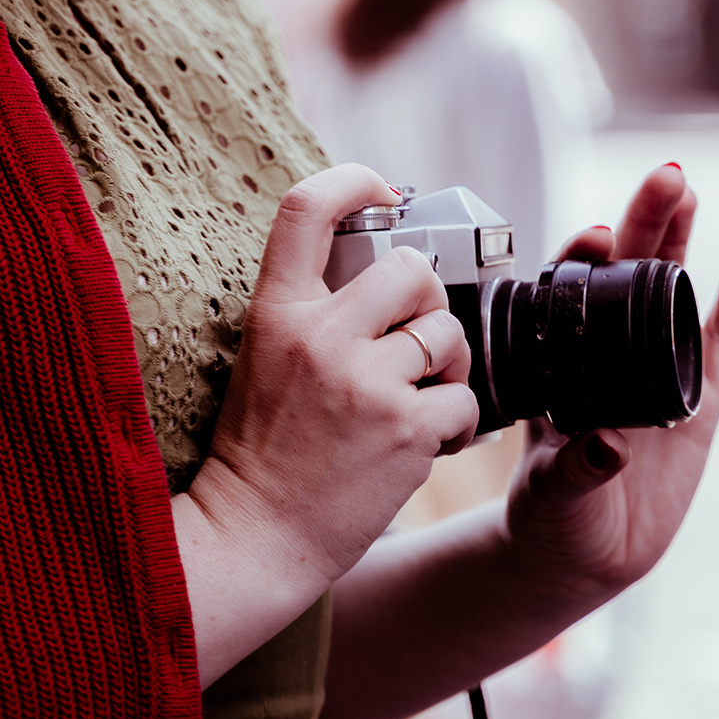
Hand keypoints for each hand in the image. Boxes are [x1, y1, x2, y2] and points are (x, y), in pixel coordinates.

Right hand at [177, 164, 475, 684]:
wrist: (252, 538)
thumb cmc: (260, 452)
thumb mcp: (264, 358)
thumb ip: (313, 313)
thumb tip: (381, 272)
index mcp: (276, 312)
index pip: (306, 208)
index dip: (352, 180)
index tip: (381, 189)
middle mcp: (320, 336)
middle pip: (409, 268)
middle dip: (428, 299)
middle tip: (417, 335)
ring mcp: (363, 381)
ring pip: (446, 333)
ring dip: (448, 365)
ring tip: (423, 398)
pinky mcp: (403, 429)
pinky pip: (465, 398)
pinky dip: (460, 420)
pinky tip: (433, 439)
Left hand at [502, 162, 718, 613]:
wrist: (588, 553)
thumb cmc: (552, 514)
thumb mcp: (552, 493)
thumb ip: (577, 469)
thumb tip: (609, 448)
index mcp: (562, 362)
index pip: (569, 291)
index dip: (583, 257)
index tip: (595, 236)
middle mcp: (607, 352)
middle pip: (627, 272)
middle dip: (643, 222)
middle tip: (664, 178)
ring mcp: (655, 367)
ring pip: (670, 290)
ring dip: (679, 241)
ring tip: (688, 192)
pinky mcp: (698, 397)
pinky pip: (717, 341)